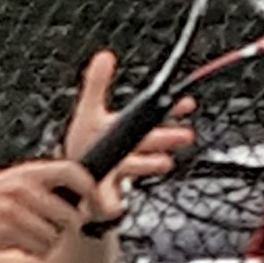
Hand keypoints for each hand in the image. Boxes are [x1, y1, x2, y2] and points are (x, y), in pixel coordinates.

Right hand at [0, 158, 101, 259]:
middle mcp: (21, 188)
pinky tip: (20, 242)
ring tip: (30, 233)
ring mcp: (10, 210)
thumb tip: (94, 197)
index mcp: (31, 172)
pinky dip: (35, 251)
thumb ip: (52, 185)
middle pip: (68, 216)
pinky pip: (36, 249)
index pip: (71, 171)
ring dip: (48, 243)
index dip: (91, 189)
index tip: (100, 205)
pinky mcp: (3, 232)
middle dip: (69, 228)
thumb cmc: (0, 198)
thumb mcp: (22, 180)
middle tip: (56, 227)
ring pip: (53, 238)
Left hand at [64, 51, 197, 221]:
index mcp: (124, 130)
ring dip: (148, 165)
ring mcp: (119, 173)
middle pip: (148, 141)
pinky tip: (116, 208)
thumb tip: (106, 54)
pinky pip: (111, 199)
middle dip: (166, 137)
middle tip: (187, 135)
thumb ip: (96, 84)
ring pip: (135, 166)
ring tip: (165, 163)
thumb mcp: (87, 113)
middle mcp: (126, 151)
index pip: (151, 117)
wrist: (74, 184)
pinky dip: (113, 203)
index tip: (189, 103)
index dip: (170, 111)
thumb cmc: (83, 149)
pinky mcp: (108, 194)